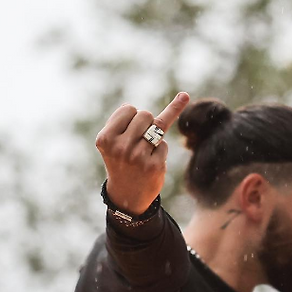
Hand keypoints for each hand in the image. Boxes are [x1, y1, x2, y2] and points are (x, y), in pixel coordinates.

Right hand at [95, 92, 190, 214]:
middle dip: (145, 123)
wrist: (126, 195)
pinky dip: (160, 151)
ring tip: (143, 151)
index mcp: (105, 138)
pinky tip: (151, 162)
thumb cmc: (122, 160)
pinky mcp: (154, 166)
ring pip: (157, 126)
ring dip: (153, 135)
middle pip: (145, 114)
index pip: (128, 108)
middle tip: (137, 142)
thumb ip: (134, 117)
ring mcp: (138, 158)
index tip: (127, 132)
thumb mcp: (116, 138)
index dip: (132, 117)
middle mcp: (120, 148)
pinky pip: (164, 144)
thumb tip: (186, 95)